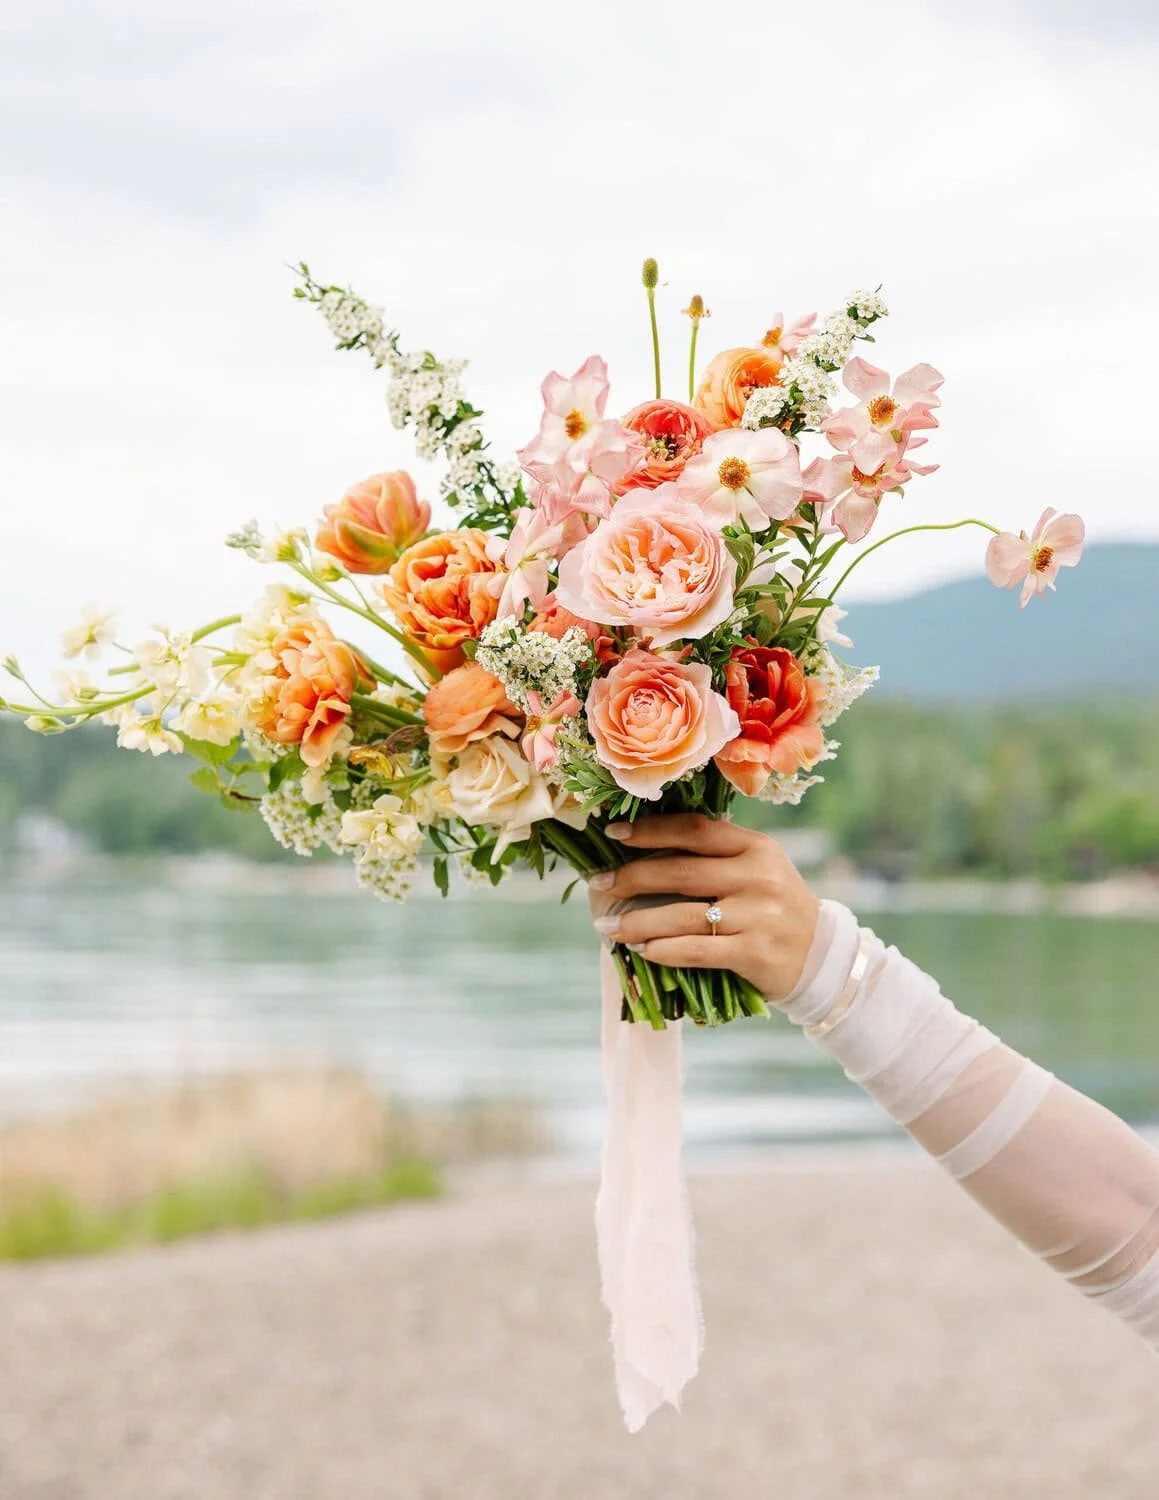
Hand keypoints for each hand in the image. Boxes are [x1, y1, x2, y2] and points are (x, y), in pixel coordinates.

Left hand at [587, 814, 820, 1004]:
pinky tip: (641, 950)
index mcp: (756, 847)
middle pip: (680, 872)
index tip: (614, 834)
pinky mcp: (755, 953)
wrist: (823, 958)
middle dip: (631, 877)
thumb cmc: (774, 908)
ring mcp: (758, 916)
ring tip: (608, 926)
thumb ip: (715, 855)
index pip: (695, 829)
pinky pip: (696, 950)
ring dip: (637, 922)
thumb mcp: (758, 869)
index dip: (651, 830)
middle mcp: (758, 876)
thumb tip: (645, 848)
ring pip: (682, 916)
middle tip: (598, 883)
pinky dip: (663, 950)